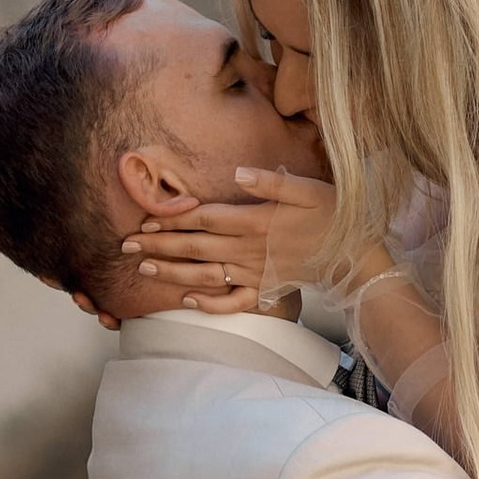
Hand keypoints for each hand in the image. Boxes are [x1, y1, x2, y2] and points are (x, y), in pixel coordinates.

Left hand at [121, 166, 339, 314]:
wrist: (352, 253)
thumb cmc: (330, 214)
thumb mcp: (306, 188)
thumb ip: (270, 182)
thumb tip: (238, 173)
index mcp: (254, 221)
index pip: (203, 219)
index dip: (172, 218)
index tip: (144, 218)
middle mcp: (248, 249)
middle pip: (195, 247)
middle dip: (159, 245)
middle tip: (126, 244)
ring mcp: (254, 273)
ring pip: (206, 274)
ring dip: (173, 272)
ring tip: (144, 268)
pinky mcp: (264, 290)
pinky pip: (233, 302)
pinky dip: (210, 305)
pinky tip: (187, 301)